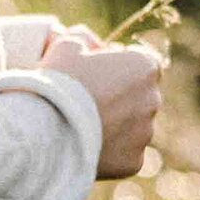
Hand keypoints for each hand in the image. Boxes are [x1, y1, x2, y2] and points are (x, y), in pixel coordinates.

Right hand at [42, 25, 161, 176]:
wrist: (47, 131)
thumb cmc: (58, 82)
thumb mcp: (66, 45)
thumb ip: (83, 38)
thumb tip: (89, 42)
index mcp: (144, 67)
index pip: (144, 63)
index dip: (120, 66)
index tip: (98, 73)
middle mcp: (153, 100)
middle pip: (140, 96)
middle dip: (121, 97)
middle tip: (87, 101)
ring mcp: (145, 134)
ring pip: (134, 127)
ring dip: (117, 125)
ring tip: (83, 127)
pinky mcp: (134, 161)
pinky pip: (126, 153)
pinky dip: (111, 151)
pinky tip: (87, 146)